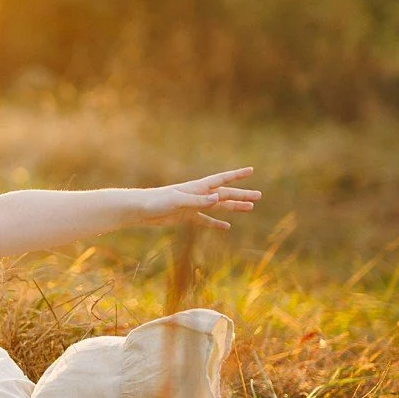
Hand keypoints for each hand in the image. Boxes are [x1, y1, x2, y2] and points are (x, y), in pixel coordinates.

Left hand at [140, 166, 259, 228]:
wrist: (140, 209)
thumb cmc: (157, 201)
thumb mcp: (179, 201)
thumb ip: (198, 201)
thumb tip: (218, 198)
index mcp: (197, 188)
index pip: (221, 180)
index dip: (236, 176)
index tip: (251, 170)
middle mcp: (198, 195)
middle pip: (225, 194)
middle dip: (242, 195)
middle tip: (259, 196)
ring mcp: (193, 206)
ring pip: (218, 206)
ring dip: (233, 207)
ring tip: (249, 208)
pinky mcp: (186, 217)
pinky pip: (205, 220)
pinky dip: (216, 223)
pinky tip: (226, 227)